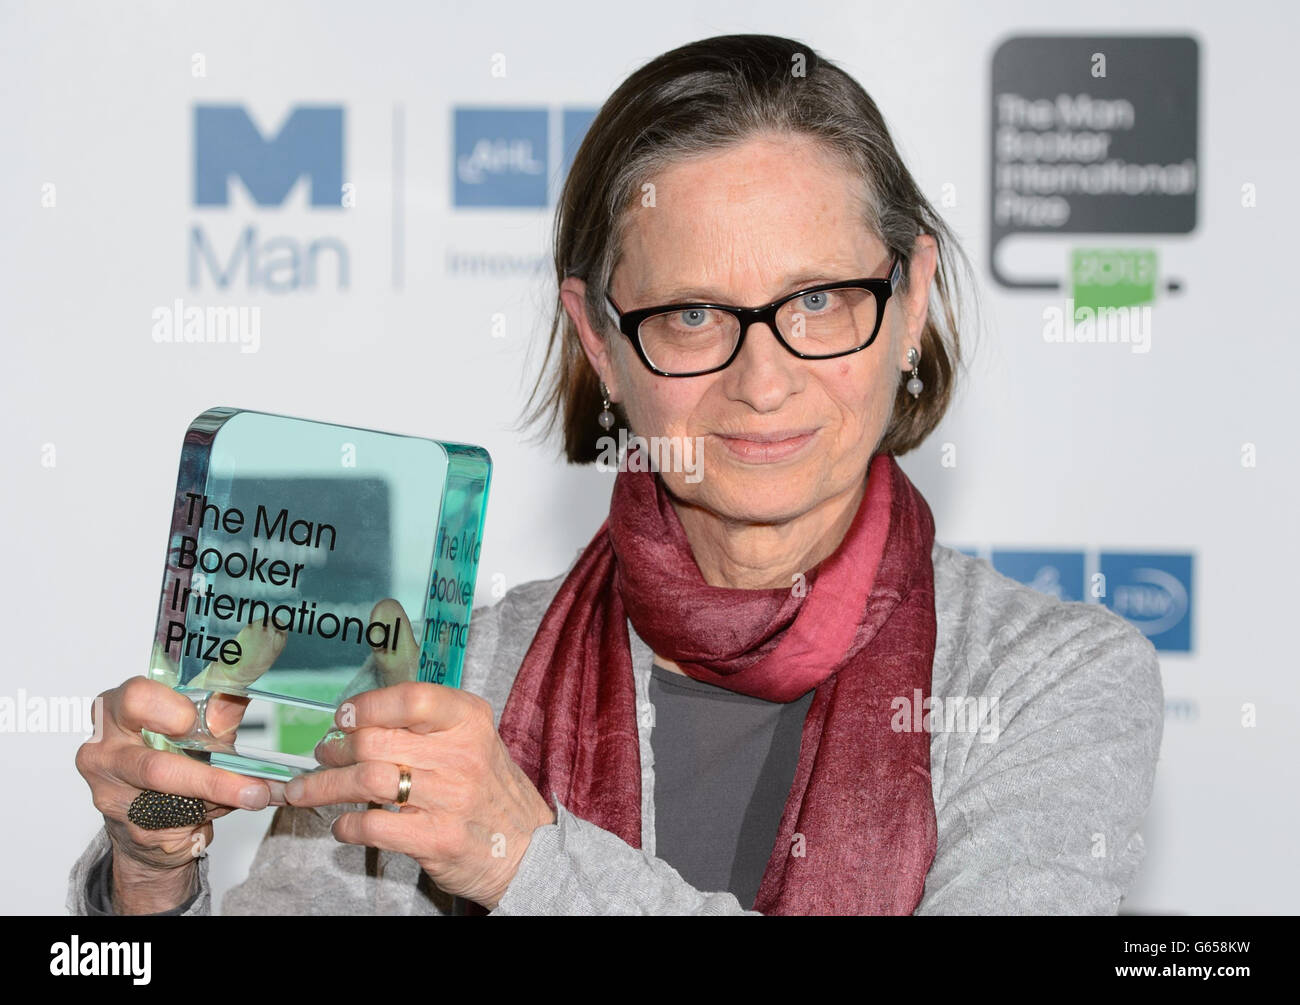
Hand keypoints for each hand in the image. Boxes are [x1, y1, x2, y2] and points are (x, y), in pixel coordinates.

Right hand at [74, 623, 286, 911]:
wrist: (150, 809)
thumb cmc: (178, 750)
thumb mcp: (201, 719)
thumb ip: (224, 701)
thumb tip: (269, 665)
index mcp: (122, 705)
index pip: (137, 695)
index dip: (169, 706)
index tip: (202, 716)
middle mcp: (107, 745)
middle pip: (151, 760)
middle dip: (209, 771)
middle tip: (254, 779)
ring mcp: (110, 789)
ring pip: (166, 797)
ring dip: (221, 796)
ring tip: (260, 796)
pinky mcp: (127, 823)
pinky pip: (171, 821)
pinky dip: (211, 814)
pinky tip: (241, 806)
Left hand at [283, 601, 554, 909]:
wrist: (528, 850)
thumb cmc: (489, 791)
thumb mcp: (473, 741)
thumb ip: (425, 726)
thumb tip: (359, 720)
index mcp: (470, 721)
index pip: (412, 698)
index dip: (368, 706)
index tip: (344, 717)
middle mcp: (462, 755)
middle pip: (376, 741)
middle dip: (336, 749)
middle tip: (324, 754)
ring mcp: (450, 799)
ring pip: (366, 781)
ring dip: (324, 786)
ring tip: (308, 789)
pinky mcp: (437, 839)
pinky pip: (373, 826)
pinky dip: (346, 826)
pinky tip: (343, 825)